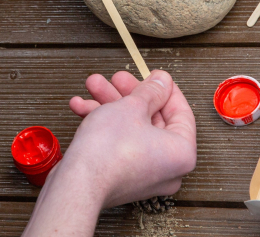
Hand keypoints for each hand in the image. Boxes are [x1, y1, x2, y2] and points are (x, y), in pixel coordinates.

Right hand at [22, 70, 195, 236]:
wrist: (78, 183)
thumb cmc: (108, 150)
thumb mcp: (132, 106)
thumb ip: (151, 90)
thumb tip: (162, 81)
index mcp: (181, 152)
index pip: (181, 112)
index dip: (164, 89)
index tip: (153, 76)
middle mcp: (168, 167)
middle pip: (152, 118)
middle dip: (128, 94)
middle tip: (117, 79)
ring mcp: (144, 174)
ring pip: (131, 129)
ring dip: (111, 105)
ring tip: (93, 86)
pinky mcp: (123, 177)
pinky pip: (120, 144)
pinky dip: (104, 125)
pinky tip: (83, 107)